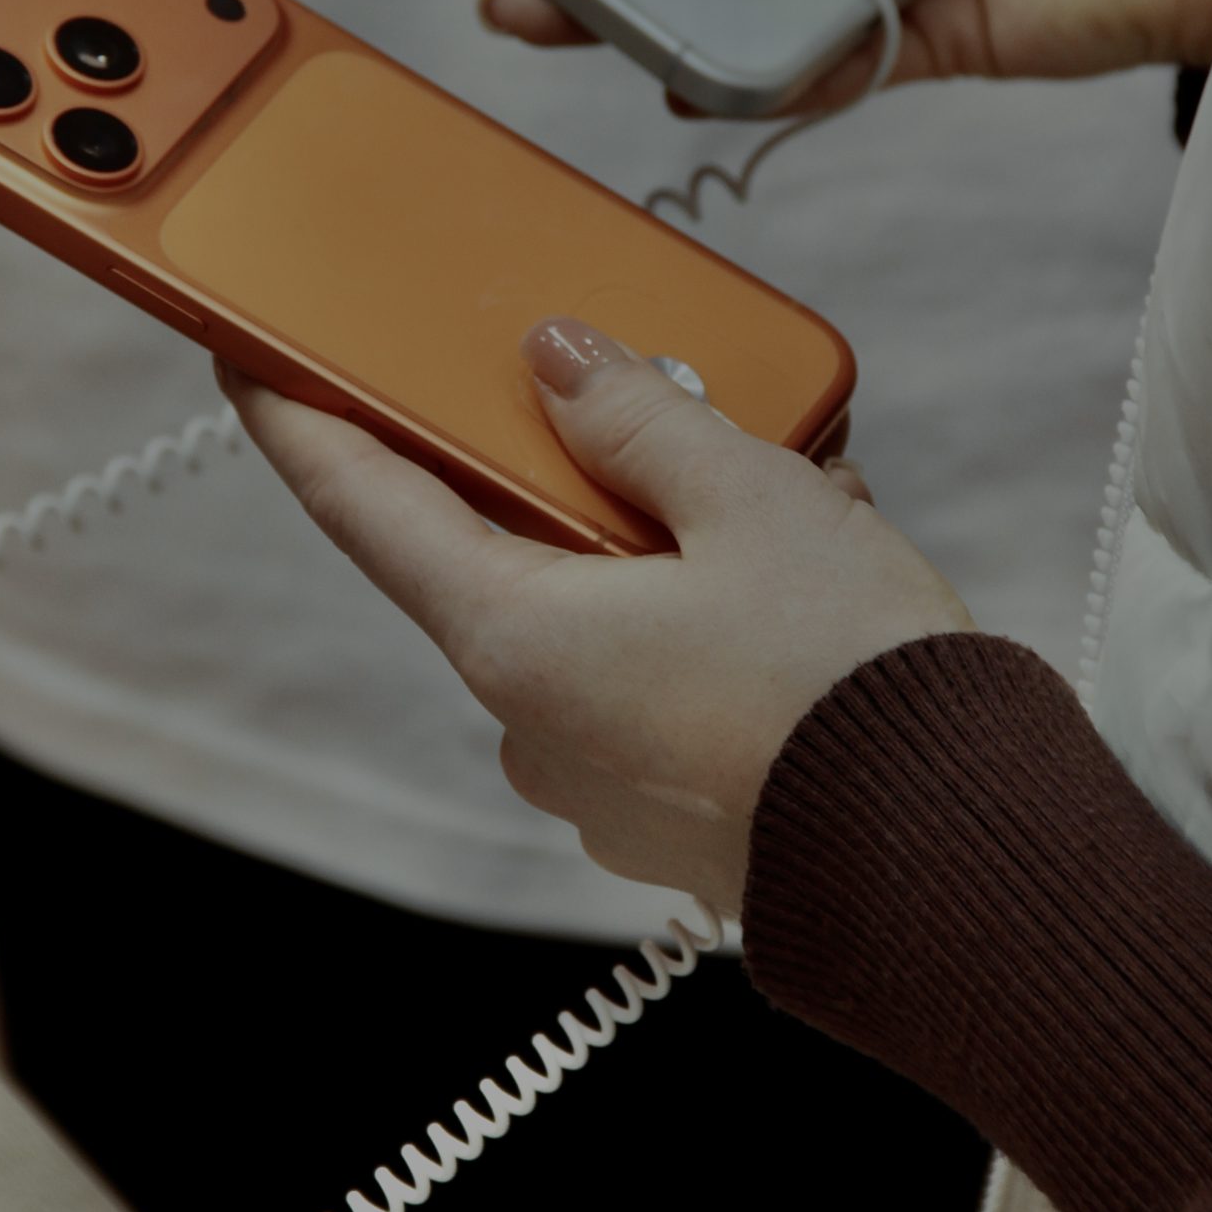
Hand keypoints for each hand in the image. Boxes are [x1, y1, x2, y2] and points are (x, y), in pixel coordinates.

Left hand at [220, 322, 969, 916]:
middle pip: (502, 542)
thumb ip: (641, 418)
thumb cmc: (854, 690)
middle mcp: (531, 717)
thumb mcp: (752, 501)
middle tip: (669, 398)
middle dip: (581, 461)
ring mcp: (594, 772)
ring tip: (796, 501)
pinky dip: (710, 609)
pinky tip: (805, 583)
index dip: (299, 416)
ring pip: (597, 602)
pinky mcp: (665, 803)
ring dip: (672, 536)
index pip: (364, 503)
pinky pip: (654, 668)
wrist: (964, 860)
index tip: (248, 352)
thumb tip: (562, 364)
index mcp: (515, 638)